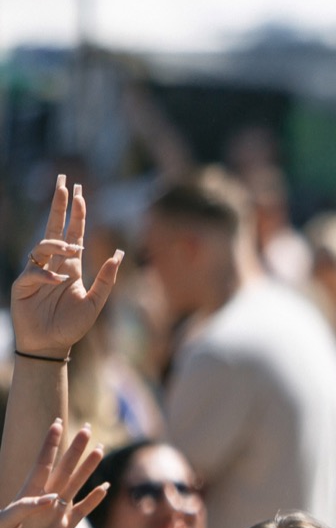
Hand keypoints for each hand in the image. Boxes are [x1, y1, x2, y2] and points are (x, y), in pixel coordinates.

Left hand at [0, 421, 108, 527]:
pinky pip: (83, 510)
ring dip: (88, 468)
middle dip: (75, 449)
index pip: (42, 463)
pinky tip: (104, 488)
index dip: (50, 445)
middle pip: (64, 468)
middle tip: (87, 429)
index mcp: (28, 494)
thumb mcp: (3, 525)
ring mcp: (57, 513)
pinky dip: (94, 499)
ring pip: (76, 484)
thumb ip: (24, 508)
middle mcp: (45, 499)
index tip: (57, 424)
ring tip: (100, 450)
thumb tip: (52, 499)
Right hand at [13, 177, 122, 358]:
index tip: (79, 193)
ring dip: (59, 244)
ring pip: (43, 246)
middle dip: (58, 205)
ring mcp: (36, 272)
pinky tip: (58, 281)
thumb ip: (107, 279)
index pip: (73, 233)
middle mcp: (53, 264)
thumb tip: (119, 253)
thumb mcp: (96, 302)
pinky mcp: (23, 285)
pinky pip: (33, 272)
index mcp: (71, 266)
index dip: (76, 214)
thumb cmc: (72, 325)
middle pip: (54, 228)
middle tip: (62, 182)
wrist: (52, 345)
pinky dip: (46, 274)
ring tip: (74, 250)